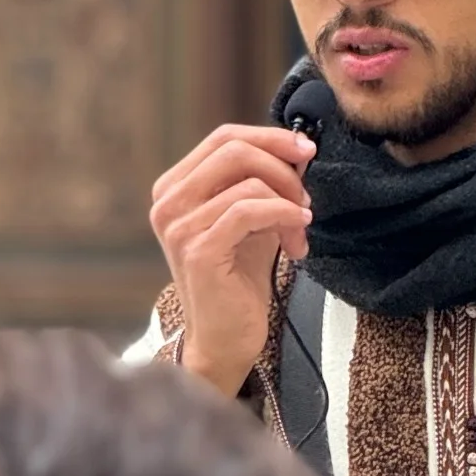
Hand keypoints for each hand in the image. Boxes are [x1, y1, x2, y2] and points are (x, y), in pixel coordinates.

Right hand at [148, 125, 314, 397]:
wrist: (226, 338)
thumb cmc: (238, 278)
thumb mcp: (254, 218)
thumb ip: (265, 182)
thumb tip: (298, 148)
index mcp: (174, 187)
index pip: (223, 138)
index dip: (269, 137)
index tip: (306, 150)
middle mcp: (167, 202)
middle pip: (233, 150)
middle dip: (281, 166)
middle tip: (307, 193)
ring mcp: (178, 227)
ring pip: (248, 182)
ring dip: (288, 201)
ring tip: (300, 229)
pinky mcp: (197, 250)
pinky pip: (249, 211)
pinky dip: (284, 216)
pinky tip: (298, 234)